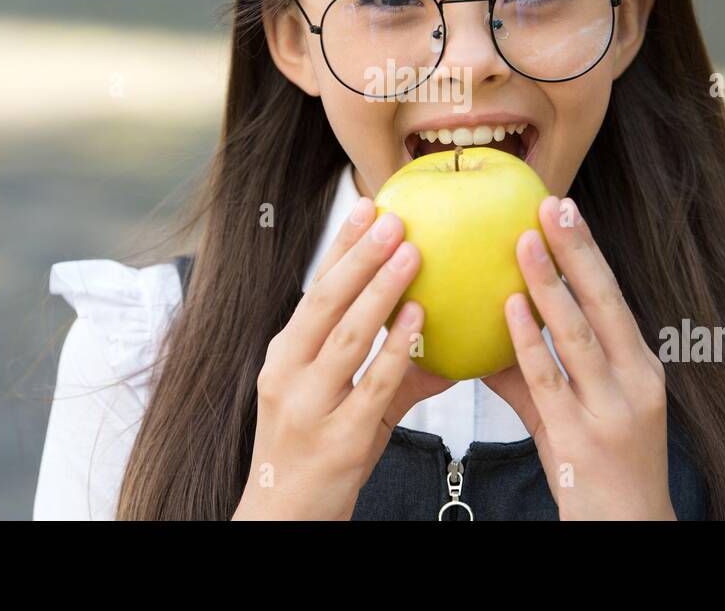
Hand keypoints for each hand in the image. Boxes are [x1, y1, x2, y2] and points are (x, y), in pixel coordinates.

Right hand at [233, 196, 455, 519]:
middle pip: (325, 303)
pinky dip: (395, 349)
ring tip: (411, 253)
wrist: (282, 519)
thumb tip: (441, 340)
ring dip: (379, 291)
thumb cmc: (314, 454)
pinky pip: (372, 386)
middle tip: (394, 217)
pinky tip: (419, 319)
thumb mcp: (338, 403)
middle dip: (360, 256)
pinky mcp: (339, 439)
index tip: (367, 205)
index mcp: (284, 356)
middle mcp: (287, 374)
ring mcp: (309, 407)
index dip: (341, 247)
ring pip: (346, 338)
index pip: (315, 289)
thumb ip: (387, 371)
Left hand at [482, 195, 675, 519]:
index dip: (589, 252)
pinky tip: (510, 309)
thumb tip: (486, 332)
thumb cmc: (600, 469)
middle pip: (605, 302)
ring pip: (578, 334)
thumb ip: (533, 372)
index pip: (613, 297)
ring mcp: (612, 408)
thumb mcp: (577, 412)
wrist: (626, 528)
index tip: (565, 210)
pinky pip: (551, 379)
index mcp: (640, 367)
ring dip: (550, 285)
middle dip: (578, 250)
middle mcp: (635, 381)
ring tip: (524, 242)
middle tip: (550, 205)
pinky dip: (530, 340)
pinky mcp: (583, 437)